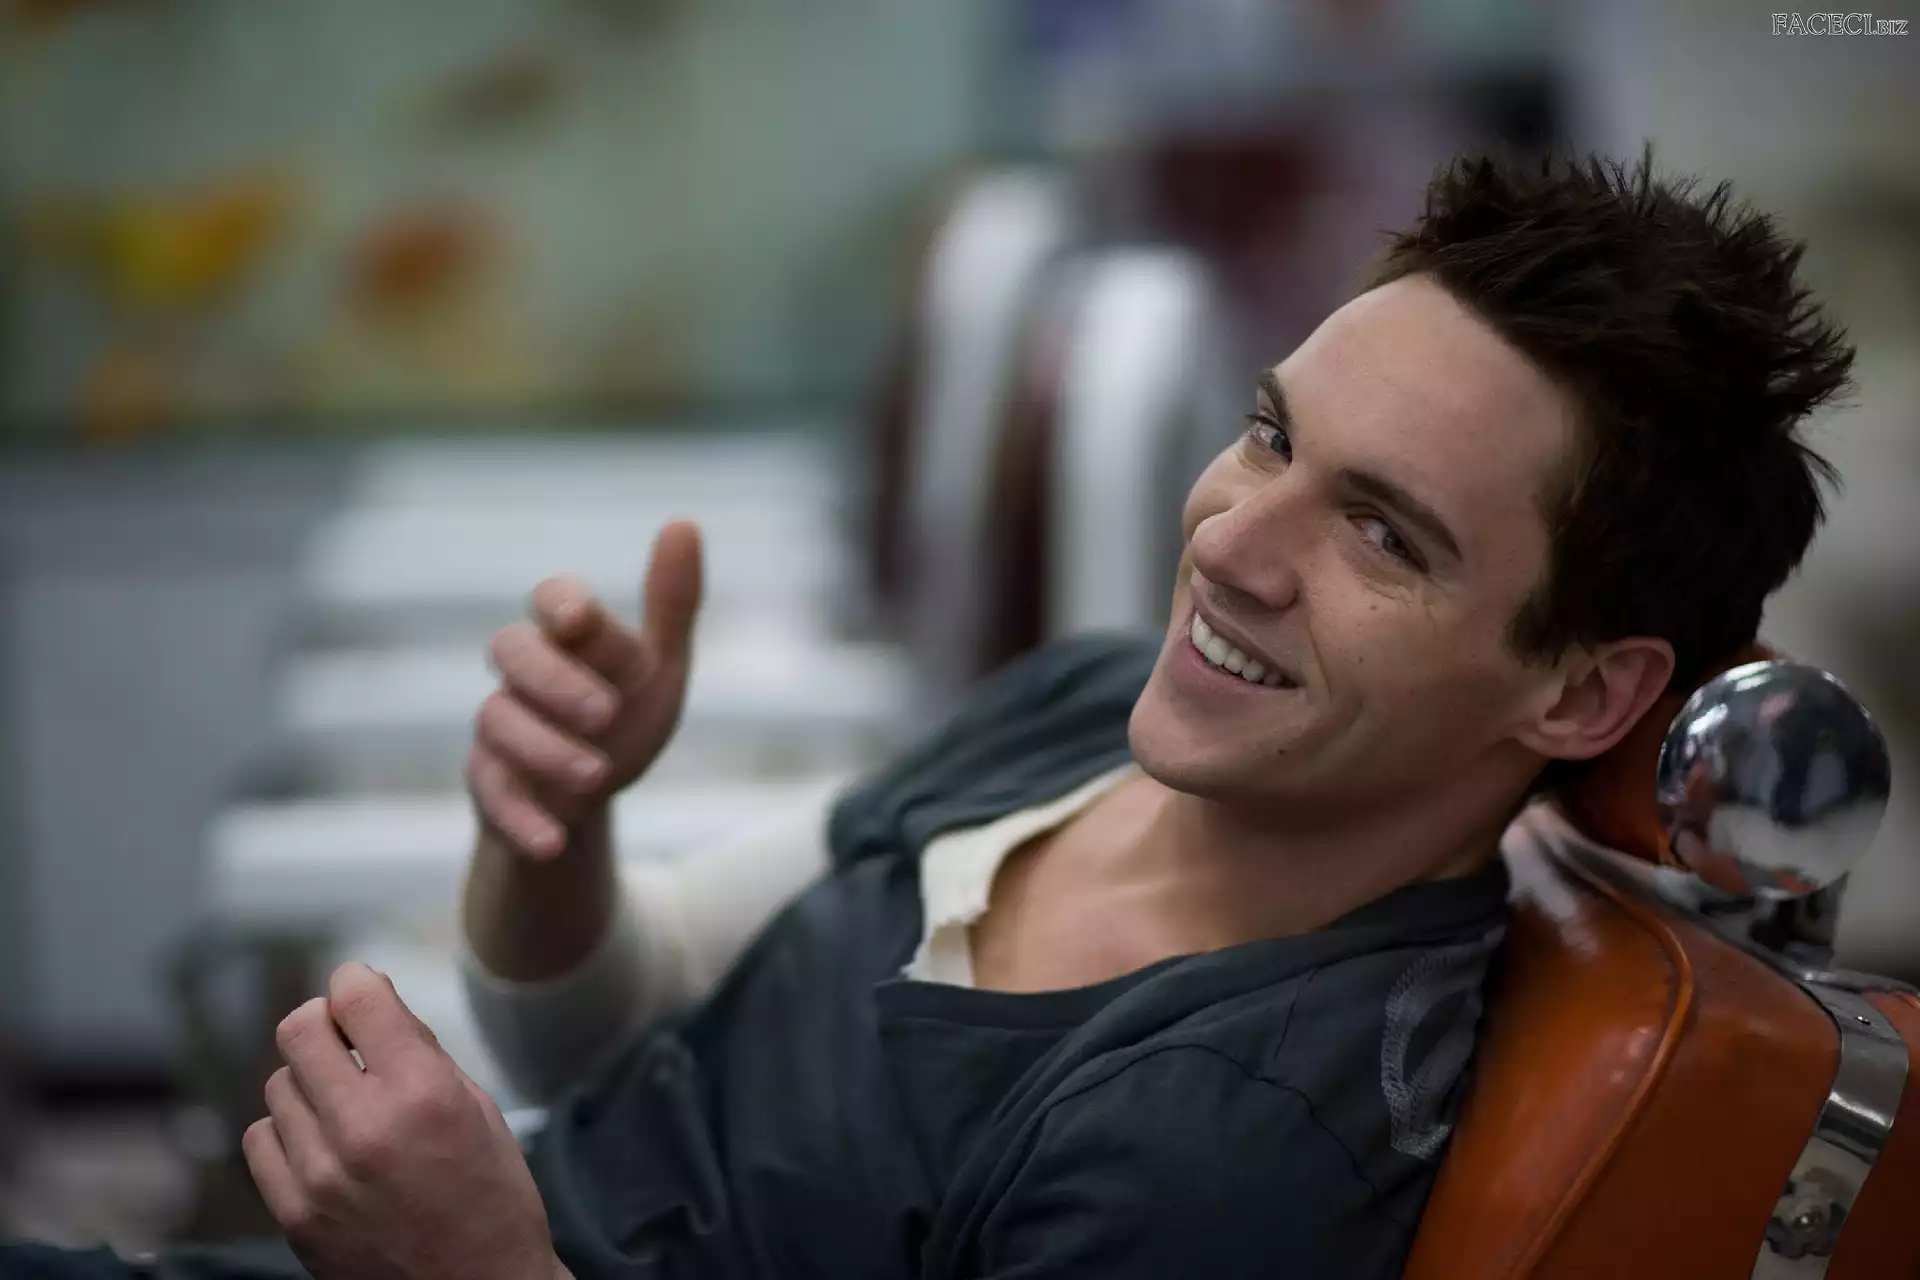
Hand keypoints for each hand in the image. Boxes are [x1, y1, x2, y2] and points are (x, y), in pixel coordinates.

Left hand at [243, 963, 565, 1279]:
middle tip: (347, 1040)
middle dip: (325, 1023)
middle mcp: (363, 1127)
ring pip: (278, 1083)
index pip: (356, 997)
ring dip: (310, 1082)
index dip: (356, 981)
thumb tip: (373, 1000)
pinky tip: (322, 1144)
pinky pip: (260, 1138)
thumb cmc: (492, 1200)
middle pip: (299, 1029)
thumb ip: (422, 1053)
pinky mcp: (294, 1213)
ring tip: (345, 1106)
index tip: (361, 989)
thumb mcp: (480, 1110)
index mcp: (422, 1094)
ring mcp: (320, 1174)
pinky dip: (288, 1131)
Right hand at [468, 520, 703, 858]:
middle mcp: (524, 673)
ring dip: (547, 749)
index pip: (551, 598)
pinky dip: (520, 819)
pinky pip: (488, 795)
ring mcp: (500, 727)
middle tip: (606, 712)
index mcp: (567, 636)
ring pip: (497, 721)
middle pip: (510, 650)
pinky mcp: (489, 784)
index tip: (582, 620)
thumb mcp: (658, 667)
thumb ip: (672, 603)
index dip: (562, 604)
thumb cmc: (622, 717)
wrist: (589, 800)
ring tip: (597, 776)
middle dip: (555, 679)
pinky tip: (554, 841)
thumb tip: (683, 521)